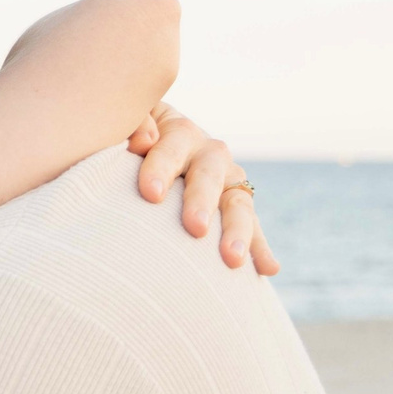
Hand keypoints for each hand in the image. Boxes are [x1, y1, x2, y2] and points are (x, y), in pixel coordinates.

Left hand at [125, 105, 280, 275]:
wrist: (144, 151)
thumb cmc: (124, 143)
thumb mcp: (123, 124)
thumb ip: (131, 125)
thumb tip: (143, 141)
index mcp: (178, 132)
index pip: (171, 147)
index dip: (161, 168)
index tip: (150, 194)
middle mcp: (208, 154)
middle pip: (210, 176)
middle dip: (202, 202)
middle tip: (194, 228)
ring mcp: (227, 181)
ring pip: (238, 204)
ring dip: (238, 231)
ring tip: (233, 259)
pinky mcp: (235, 207)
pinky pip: (252, 228)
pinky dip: (260, 249)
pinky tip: (269, 269)